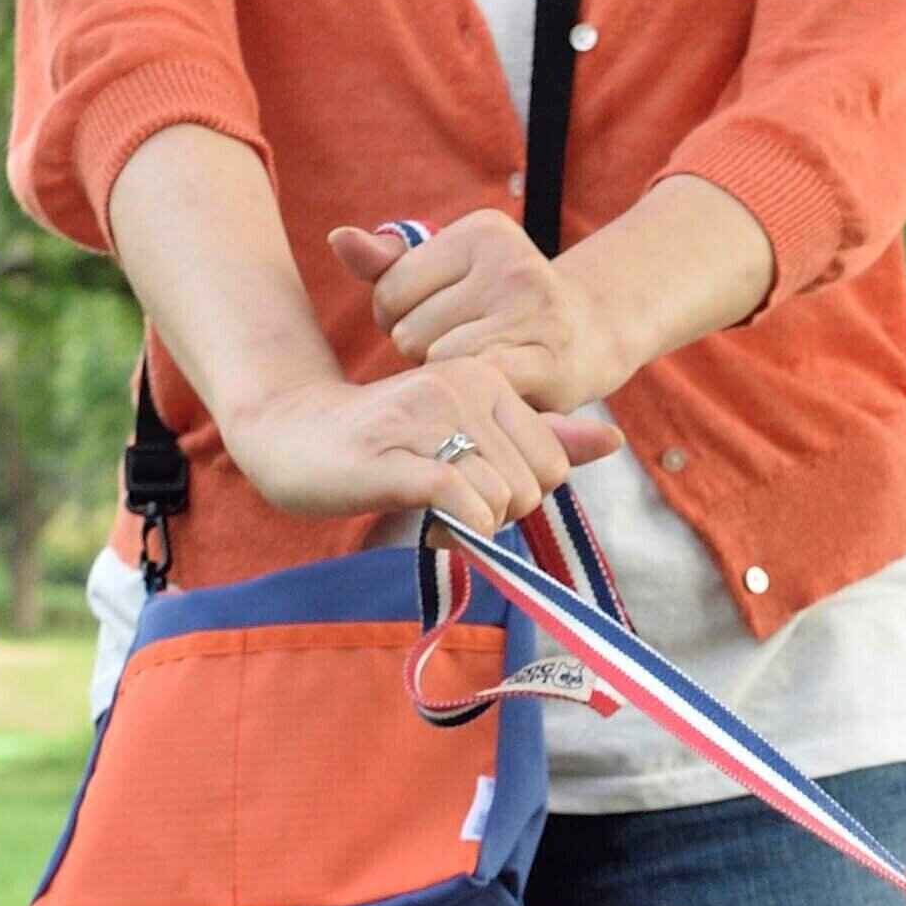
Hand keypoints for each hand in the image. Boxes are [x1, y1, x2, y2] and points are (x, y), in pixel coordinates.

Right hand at [224, 357, 619, 536]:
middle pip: (534, 486)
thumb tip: (612, 439)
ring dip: (473, 527)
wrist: (293, 436)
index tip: (478, 490)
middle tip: (454, 507)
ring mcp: (429, 416)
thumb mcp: (471, 432)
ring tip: (435, 513)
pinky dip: (458, 530)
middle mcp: (463, 383)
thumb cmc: (387, 441)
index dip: (523, 494)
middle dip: (501, 513)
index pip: (554, 462)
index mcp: (486, 374)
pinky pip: (466, 506)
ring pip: (502, 499)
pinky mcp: (401, 456)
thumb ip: (542, 435)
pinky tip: (431, 526)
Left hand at [334, 214, 627, 415]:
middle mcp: (510, 262)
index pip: (390, 289)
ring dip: (447, 382)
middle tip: (461, 353)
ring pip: (437, 364)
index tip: (435, 326)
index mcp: (481, 232)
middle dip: (423, 353)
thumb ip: (389, 264)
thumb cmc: (502, 308)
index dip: (399, 321)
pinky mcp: (548, 361)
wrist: (592, 336)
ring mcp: (532, 311)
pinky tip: (485, 397)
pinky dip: (472, 400)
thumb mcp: (450, 275)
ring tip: (478, 372)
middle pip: (409, 332)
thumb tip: (337, 239)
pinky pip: (476, 386)